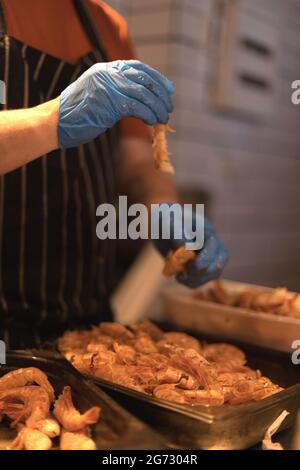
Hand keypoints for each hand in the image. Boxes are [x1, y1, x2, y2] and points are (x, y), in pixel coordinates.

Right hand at [58, 60, 174, 148]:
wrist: (55, 122)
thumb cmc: (76, 113)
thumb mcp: (97, 93)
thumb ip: (115, 89)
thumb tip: (142, 97)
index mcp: (106, 69)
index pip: (138, 68)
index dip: (156, 78)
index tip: (168, 89)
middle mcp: (108, 74)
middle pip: (144, 79)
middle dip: (160, 93)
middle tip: (168, 107)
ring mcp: (109, 87)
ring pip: (144, 94)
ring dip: (157, 107)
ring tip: (163, 117)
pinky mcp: (110, 103)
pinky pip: (137, 107)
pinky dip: (148, 114)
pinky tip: (152, 121)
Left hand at [153, 204, 227, 287]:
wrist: (161, 225)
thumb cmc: (165, 218)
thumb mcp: (167, 221)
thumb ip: (176, 232)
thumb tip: (186, 247)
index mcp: (205, 230)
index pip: (214, 246)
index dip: (207, 258)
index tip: (193, 266)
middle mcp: (210, 244)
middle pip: (217, 263)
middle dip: (202, 271)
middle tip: (185, 270)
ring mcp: (206, 256)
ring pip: (211, 274)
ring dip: (196, 279)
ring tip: (180, 276)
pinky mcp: (198, 266)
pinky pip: (201, 280)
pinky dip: (190, 282)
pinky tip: (178, 277)